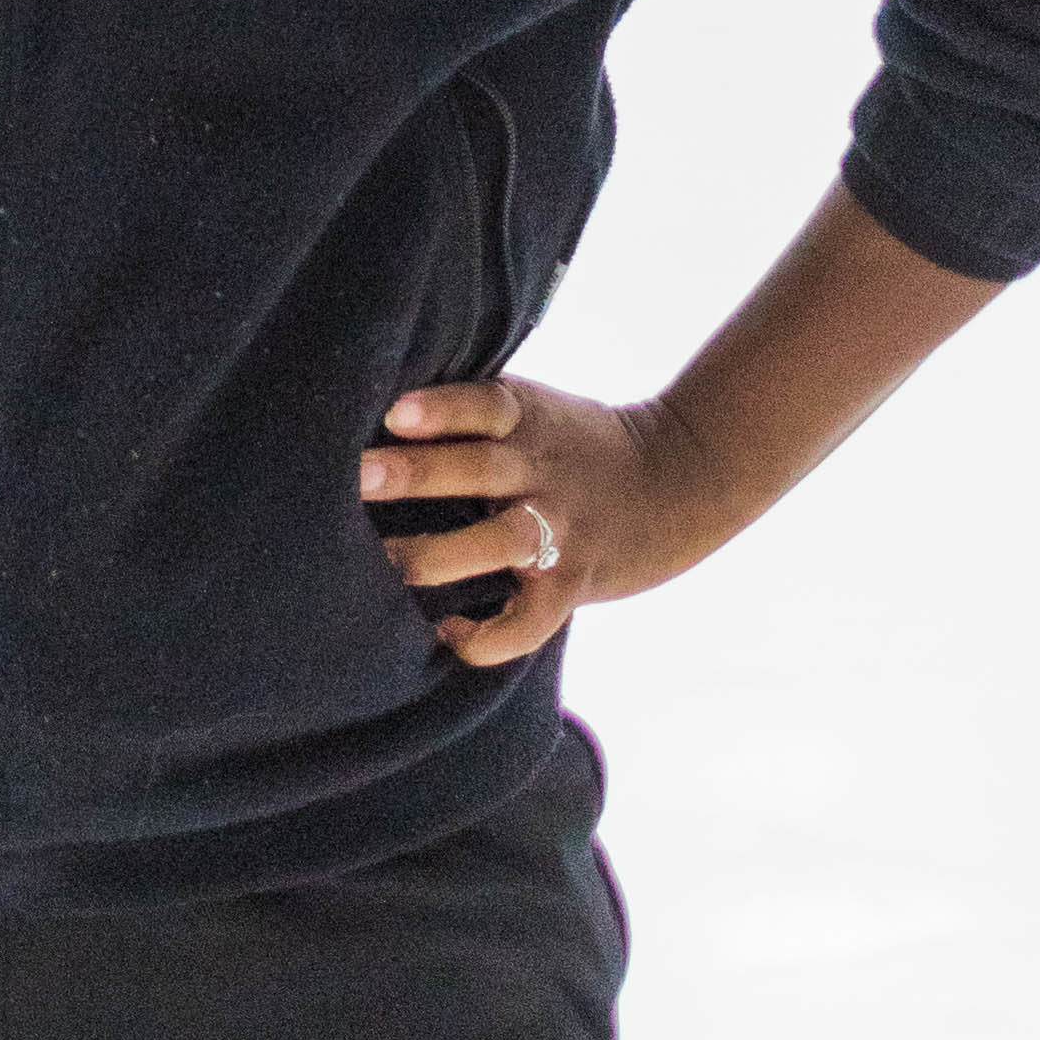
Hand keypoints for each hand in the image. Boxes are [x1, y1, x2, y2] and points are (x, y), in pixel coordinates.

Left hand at [359, 373, 739, 666]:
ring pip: (501, 541)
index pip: (485, 404)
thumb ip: (473, 410)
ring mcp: (560, 529)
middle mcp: (542, 471)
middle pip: (480, 468)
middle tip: (359, 478)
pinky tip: (447, 632)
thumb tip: (371, 407)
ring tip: (388, 564)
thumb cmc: (574, 445)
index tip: (394, 414)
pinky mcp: (572, 584)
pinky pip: (529, 622)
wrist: (680, 478)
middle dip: (419, 473)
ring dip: (442, 553)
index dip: (442, 408)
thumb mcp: (536, 410)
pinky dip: (488, 636)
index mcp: (528, 420)